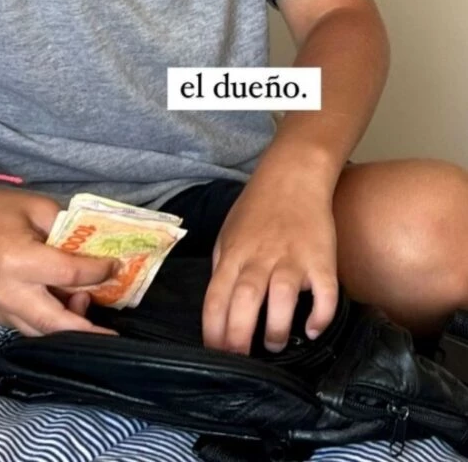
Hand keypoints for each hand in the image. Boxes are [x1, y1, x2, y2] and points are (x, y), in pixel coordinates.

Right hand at [0, 183, 117, 336]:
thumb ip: (68, 232)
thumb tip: (96, 254)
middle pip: (55, 322)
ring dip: (68, 328)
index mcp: (18, 259)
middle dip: (87, 329)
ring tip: (86, 305)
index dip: (98, 272)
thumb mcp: (39, 207)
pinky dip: (51, 324)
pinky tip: (65, 308)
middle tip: (113, 335)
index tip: (116, 266)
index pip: (69, 276)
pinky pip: (28, 327)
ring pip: (42, 332)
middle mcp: (7, 291)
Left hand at [202, 177, 338, 354]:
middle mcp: (261, 257)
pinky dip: (320, 316)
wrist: (293, 176)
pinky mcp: (322, 259)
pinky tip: (313, 330)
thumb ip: (223, 268)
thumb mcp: (228, 234)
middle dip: (239, 338)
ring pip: (282, 298)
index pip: (215, 299)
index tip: (215, 356)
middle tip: (241, 361)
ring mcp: (293, 258)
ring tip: (273, 344)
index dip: (213, 332)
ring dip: (276, 329)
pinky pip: (325, 293)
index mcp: (234, 254)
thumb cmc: (258, 208)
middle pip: (245, 301)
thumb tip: (220, 307)